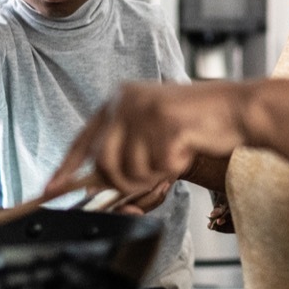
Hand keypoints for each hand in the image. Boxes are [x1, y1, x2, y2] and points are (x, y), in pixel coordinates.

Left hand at [49, 80, 248, 196]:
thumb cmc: (197, 125)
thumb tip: (91, 186)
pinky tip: (186, 148)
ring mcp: (146, 110)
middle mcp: (127, 100)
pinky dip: (173, 168)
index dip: (66, 168)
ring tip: (173, 154)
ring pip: (130, 170)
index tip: (50, 189)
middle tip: (152, 176)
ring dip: (153, 176)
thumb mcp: (152, 134)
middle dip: (125, 182)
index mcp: (120, 99)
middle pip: (104, 162)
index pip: (83, 139)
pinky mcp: (166, 122)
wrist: (238, 109)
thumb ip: (123, 154)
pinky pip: (158, 168)